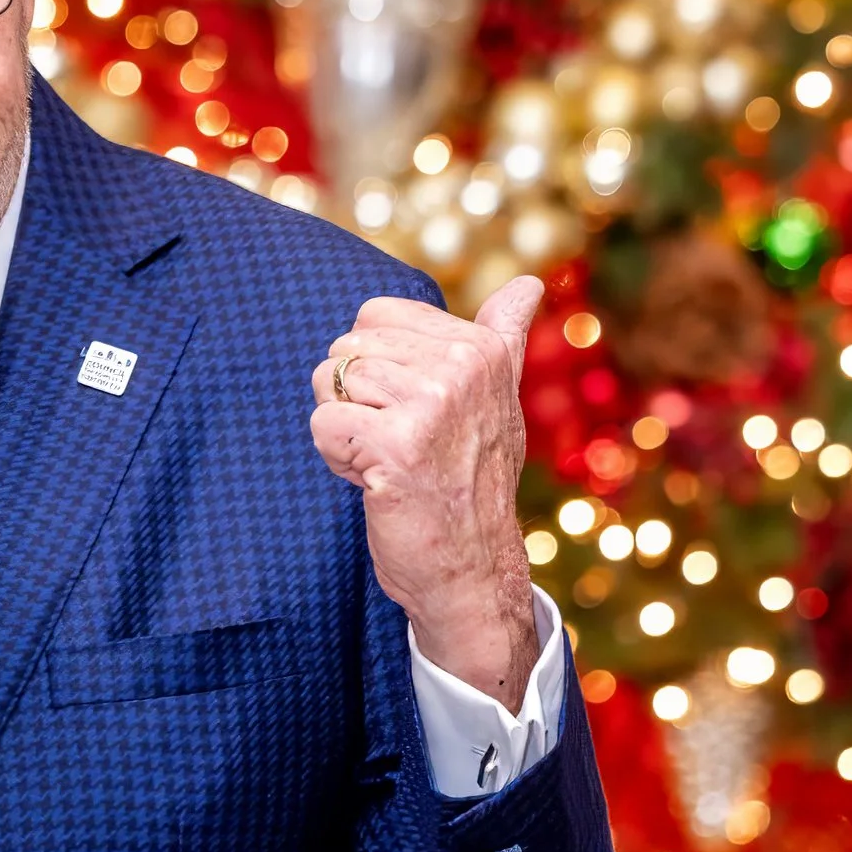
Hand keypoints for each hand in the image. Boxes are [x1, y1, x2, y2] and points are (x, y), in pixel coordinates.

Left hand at [310, 274, 542, 710]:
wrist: (470, 566)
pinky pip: (323, 425)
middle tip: (396, 444)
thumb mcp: (497, 400)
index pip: (373, 316)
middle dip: (353, 399)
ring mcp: (430, 403)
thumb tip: (527, 284)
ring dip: (343, 431)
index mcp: (480, 347)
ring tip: (386, 463)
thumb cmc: (471, 481)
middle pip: (344, 349)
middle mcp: (461, 366)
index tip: (409, 410)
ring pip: (328, 383)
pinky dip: (335, 458)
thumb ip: (503, 337)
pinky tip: (373, 482)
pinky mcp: (395, 444)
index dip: (374, 366)